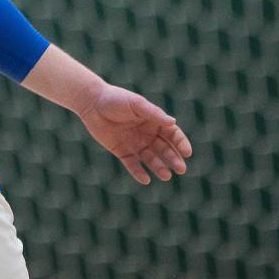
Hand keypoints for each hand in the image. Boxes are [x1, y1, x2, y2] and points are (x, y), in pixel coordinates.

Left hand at [77, 83, 192, 183]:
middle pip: (164, 149)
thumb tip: (173, 122)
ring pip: (151, 159)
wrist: (92, 103)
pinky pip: (132, 164)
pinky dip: (139, 172)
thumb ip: (154, 114)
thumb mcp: (136, 104)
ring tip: (166, 176)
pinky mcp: (122, 151)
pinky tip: (145, 179)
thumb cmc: (116, 99)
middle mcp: (147, 133)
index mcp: (154, 121)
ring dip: (159, 167)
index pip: (172, 134)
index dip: (181, 143)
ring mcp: (135, 143)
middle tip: (181, 169)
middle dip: (173, 159)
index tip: (187, 153)